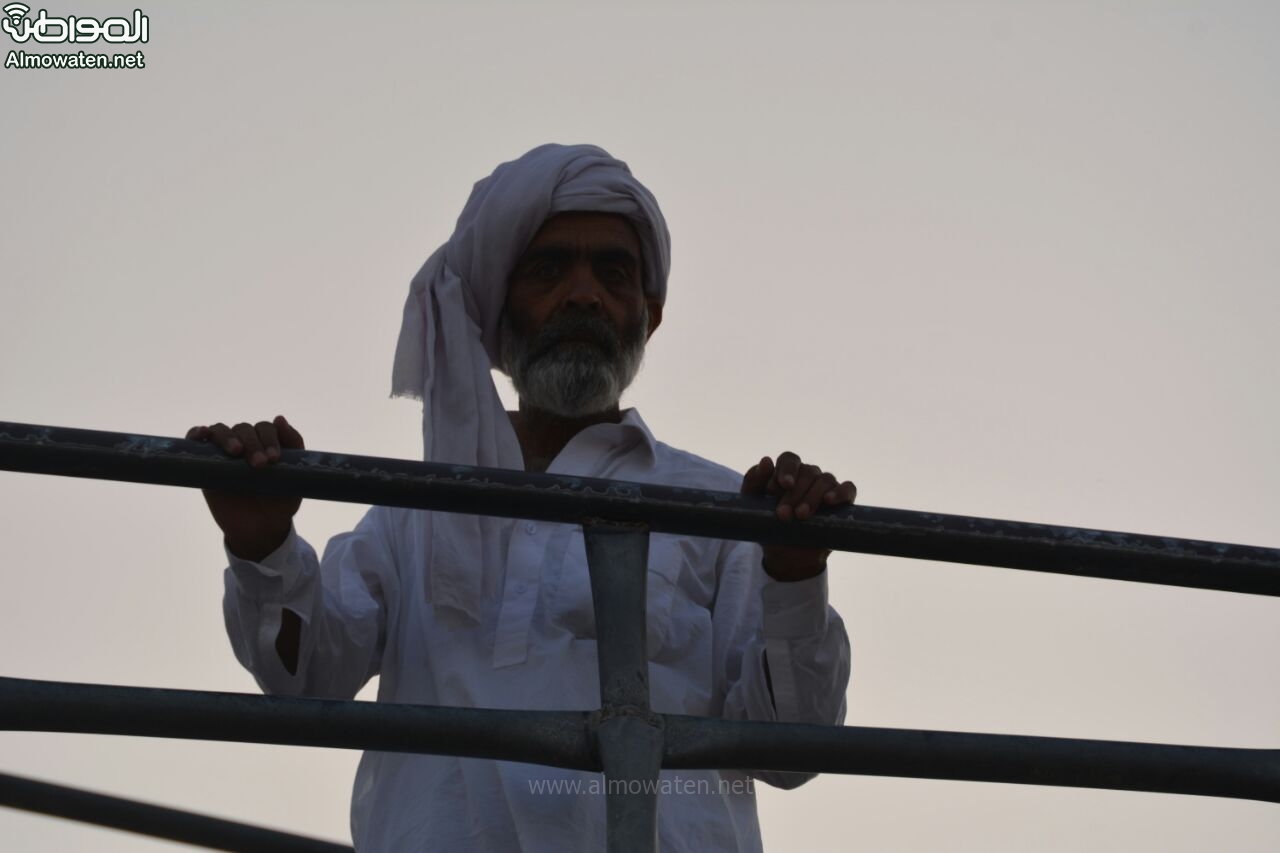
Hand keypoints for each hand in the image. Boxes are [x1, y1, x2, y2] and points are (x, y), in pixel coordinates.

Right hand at [186, 415, 304, 560]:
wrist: (260, 531)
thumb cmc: (280, 502)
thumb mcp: (295, 478)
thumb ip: (294, 446)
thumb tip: (280, 418)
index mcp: (266, 444)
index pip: (265, 428)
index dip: (270, 438)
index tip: (275, 459)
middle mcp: (245, 445)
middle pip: (244, 429)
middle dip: (253, 442)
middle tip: (260, 464)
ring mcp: (223, 453)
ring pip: (221, 430)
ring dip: (227, 436)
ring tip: (236, 451)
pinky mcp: (205, 465)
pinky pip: (196, 441)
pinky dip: (197, 432)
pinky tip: (202, 434)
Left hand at [741, 452, 856, 581]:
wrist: (786, 555)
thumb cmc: (769, 526)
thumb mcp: (752, 507)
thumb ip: (753, 482)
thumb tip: (766, 460)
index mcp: (787, 473)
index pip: (789, 459)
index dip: (787, 469)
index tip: (784, 485)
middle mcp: (808, 476)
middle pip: (807, 472)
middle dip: (794, 494)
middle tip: (784, 515)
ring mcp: (827, 487)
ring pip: (825, 479)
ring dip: (812, 496)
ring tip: (801, 516)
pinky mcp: (843, 502)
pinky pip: (848, 488)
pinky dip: (840, 491)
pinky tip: (829, 500)